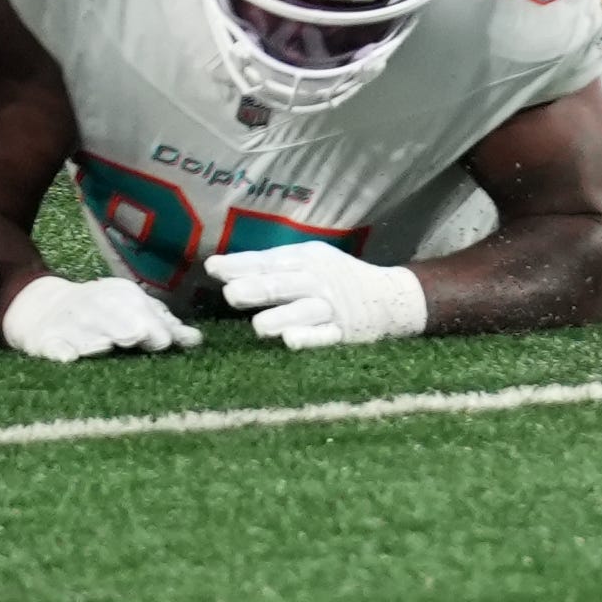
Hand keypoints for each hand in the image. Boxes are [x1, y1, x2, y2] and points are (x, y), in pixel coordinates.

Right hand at [2, 270, 200, 362]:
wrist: (46, 309)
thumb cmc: (103, 315)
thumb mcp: (132, 312)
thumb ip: (163, 326)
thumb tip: (197, 341)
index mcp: (122, 297)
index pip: (141, 309)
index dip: (153, 325)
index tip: (165, 341)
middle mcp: (96, 305)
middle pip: (112, 314)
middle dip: (125, 325)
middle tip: (137, 337)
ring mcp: (69, 322)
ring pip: (85, 329)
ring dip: (96, 337)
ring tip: (106, 346)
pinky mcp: (46, 339)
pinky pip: (53, 345)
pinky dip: (60, 350)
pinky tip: (68, 358)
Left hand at [209, 244, 430, 351]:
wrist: (389, 298)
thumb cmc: (335, 279)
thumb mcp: (308, 263)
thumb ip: (271, 267)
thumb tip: (222, 270)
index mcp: (305, 259)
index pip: (268, 261)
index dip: (241, 265)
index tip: (212, 268)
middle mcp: (316, 280)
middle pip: (283, 284)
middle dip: (257, 288)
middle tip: (231, 293)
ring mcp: (331, 307)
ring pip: (303, 312)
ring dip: (282, 318)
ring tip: (258, 327)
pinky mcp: (344, 332)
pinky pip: (324, 336)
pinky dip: (310, 338)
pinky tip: (291, 342)